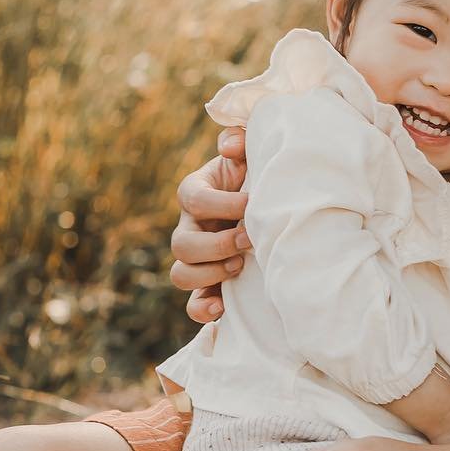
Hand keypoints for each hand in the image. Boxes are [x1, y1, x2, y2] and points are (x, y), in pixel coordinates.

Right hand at [172, 128, 249, 324]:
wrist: (269, 209)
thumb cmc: (255, 179)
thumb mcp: (249, 156)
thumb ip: (240, 142)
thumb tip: (231, 145)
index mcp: (195, 193)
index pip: (193, 199)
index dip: (222, 205)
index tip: (252, 203)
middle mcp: (189, 227)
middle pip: (181, 243)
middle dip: (217, 244)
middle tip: (249, 240)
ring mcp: (196, 258)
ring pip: (180, 274)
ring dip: (210, 274)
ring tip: (240, 267)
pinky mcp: (207, 284)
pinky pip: (192, 303)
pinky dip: (202, 308)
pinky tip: (222, 308)